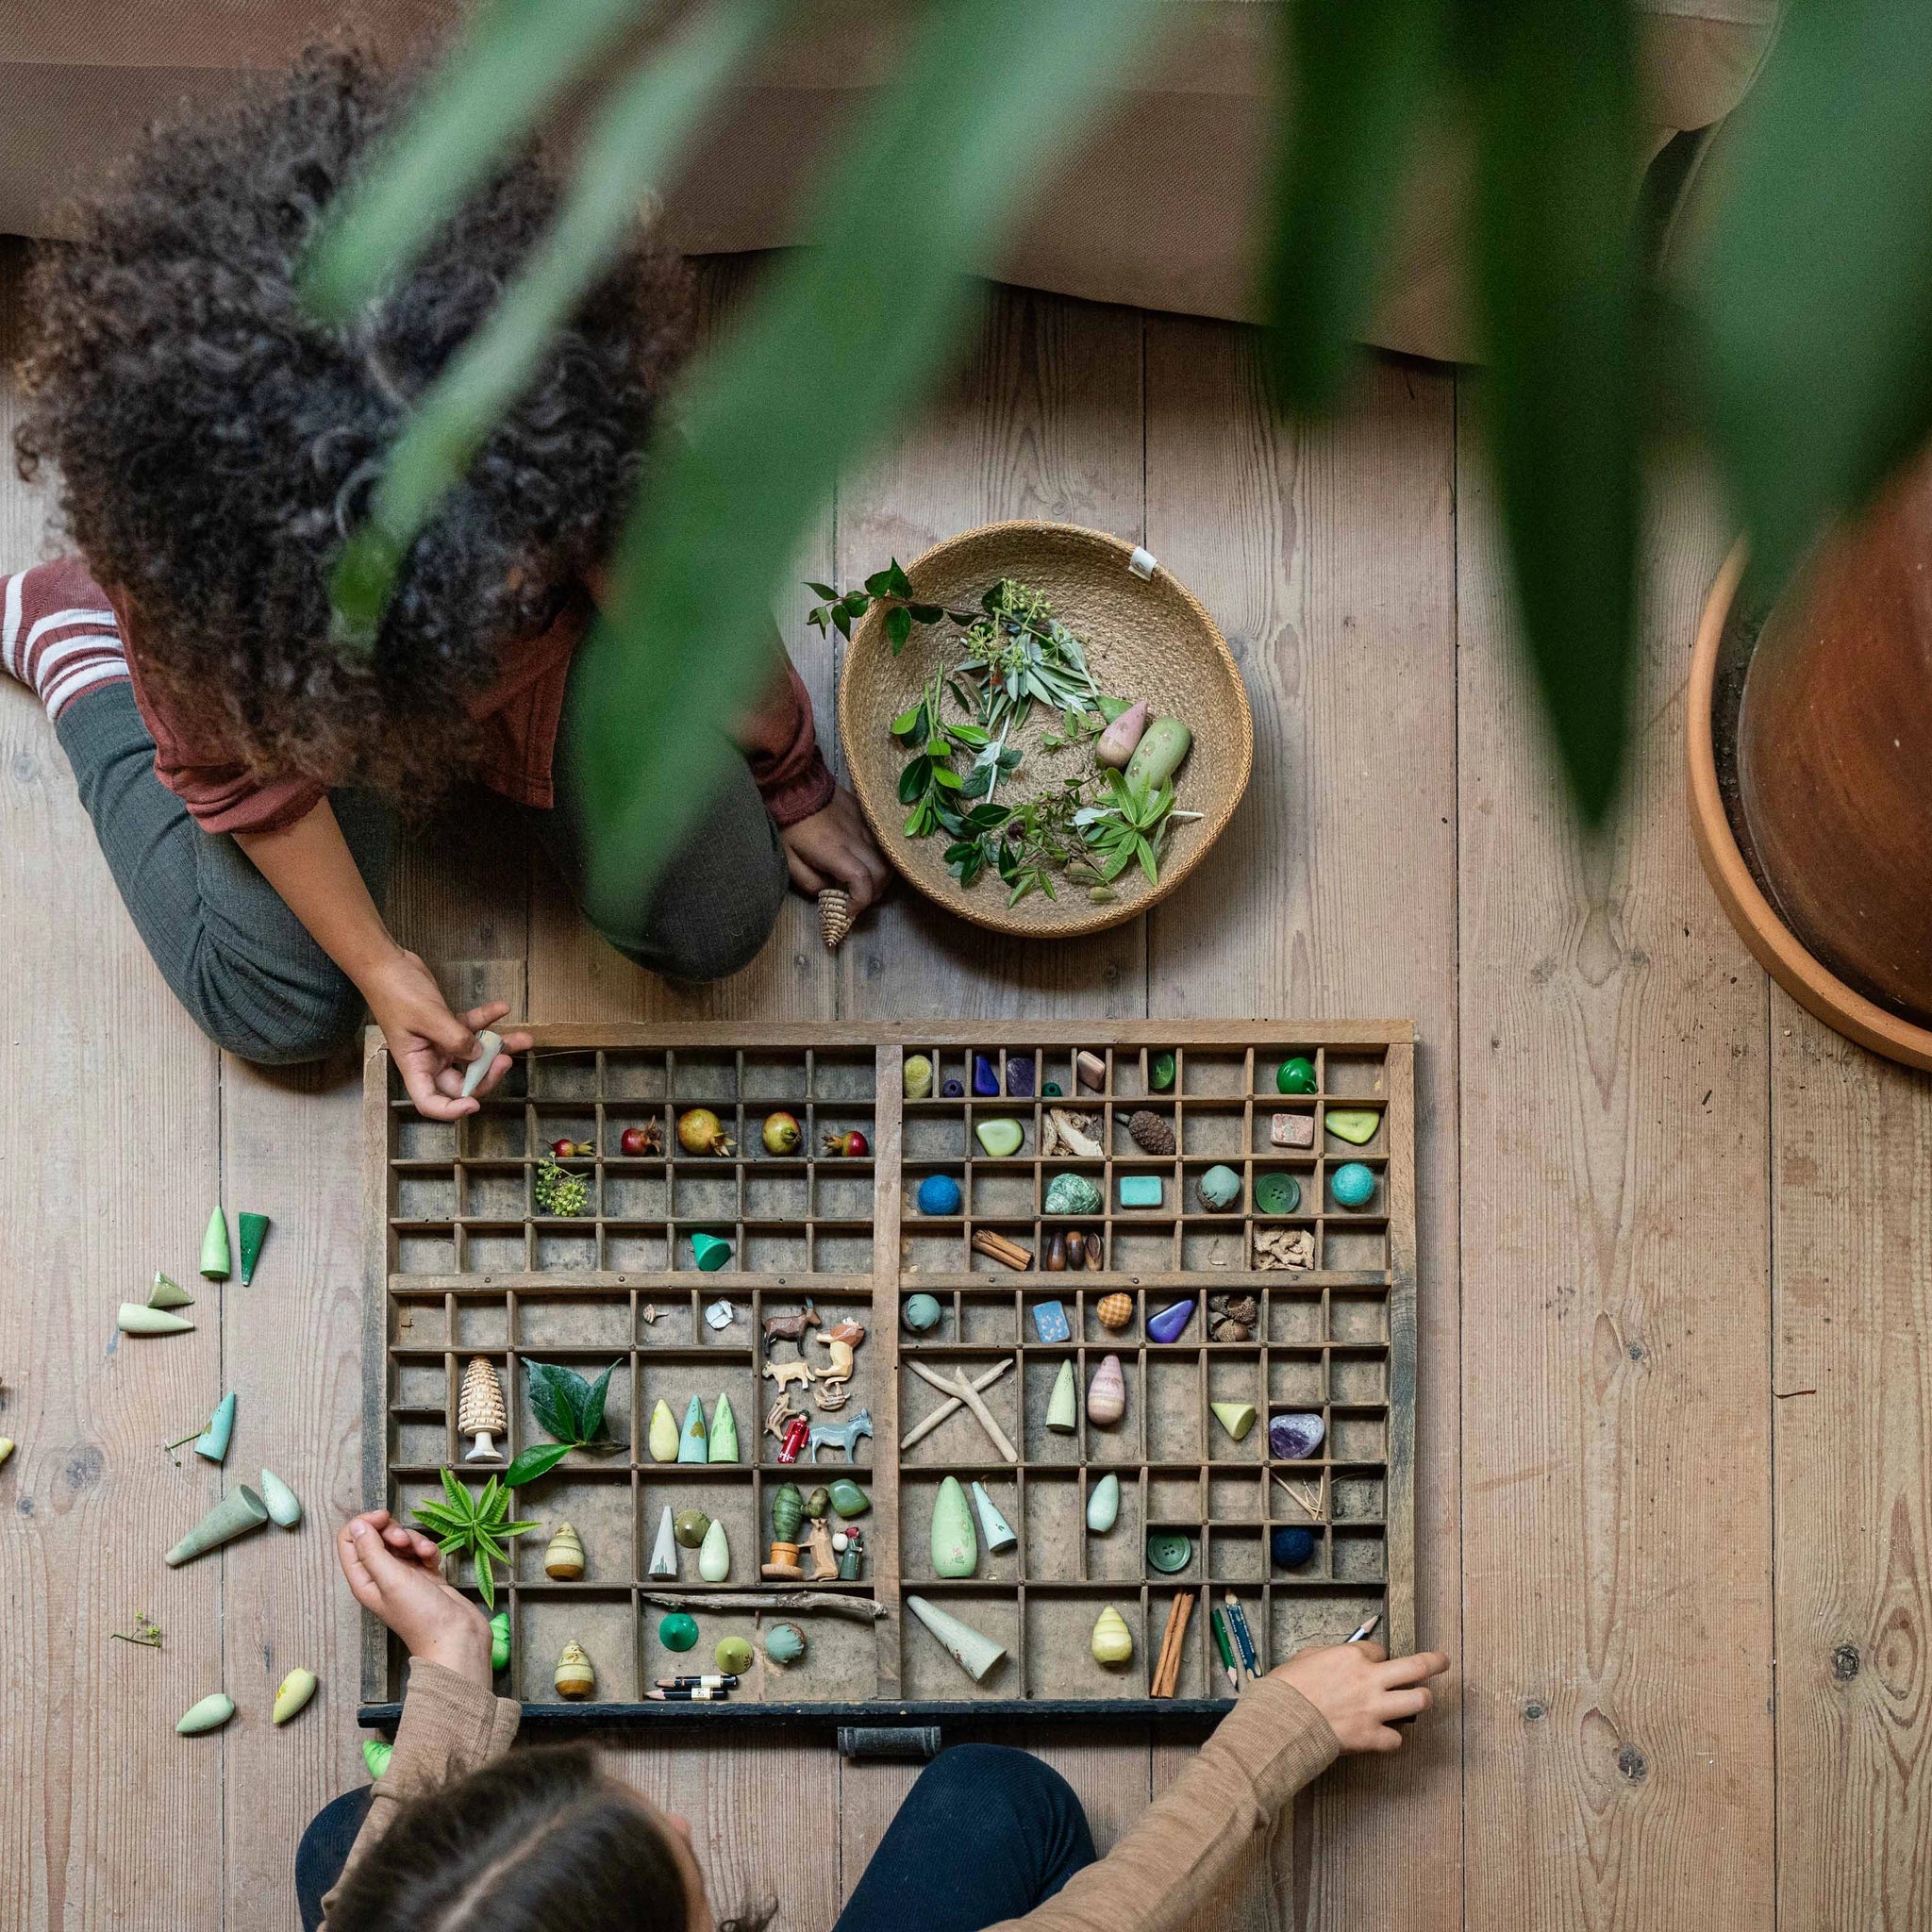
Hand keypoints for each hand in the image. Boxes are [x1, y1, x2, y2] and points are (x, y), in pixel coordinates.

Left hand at [336, 1510, 493, 1684]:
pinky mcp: (426, 1576)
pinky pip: (422, 1551)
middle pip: (377, 1537)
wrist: (456, 1636)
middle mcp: (380, 1576)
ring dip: (414, 1541)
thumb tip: (355, 1524)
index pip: (349, 1542)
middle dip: (393, 1532)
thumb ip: (371, 1550)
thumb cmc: (419, 1614)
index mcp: (364, 1580)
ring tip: (425, 1554)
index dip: (363, 1524)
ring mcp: (404, 1576)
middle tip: (403, 1541)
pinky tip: (435, 1559)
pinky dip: (428, 1550)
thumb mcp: (391, 1579)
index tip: (383, 1518)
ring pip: (402, 1542)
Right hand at [362, 950, 531, 1120]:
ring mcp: (439, 1042)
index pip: (430, 1102)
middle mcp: (428, 1058)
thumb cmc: (395, 992)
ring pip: (473, 1053)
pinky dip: (487, 1019)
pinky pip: (472, 1027)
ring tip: (523, 1038)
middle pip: (462, 1081)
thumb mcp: (428, 1017)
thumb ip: (455, 1038)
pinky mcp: (447, 1024)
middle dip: (486, 1073)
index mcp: (415, 1065)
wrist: (387, 963)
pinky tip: (502, 1008)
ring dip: (498, 1046)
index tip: (474, 1104)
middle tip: (505, 1059)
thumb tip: (479, 1055)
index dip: (452, 1110)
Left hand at [779, 785, 890, 917]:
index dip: (860, 901)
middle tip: (857, 897)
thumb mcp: (789, 859)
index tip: (849, 910)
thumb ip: (810, 882)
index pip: (862, 881)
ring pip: (886, 857)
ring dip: (879, 875)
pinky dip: (878, 856)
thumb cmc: (789, 825)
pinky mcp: (865, 815)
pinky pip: (880, 841)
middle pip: (881, 873)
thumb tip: (829, 892)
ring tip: (863, 881)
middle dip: (874, 892)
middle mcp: (855, 839)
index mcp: (835, 852)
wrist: (795, 785)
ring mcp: (864, 825)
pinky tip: (864, 859)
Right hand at [1275, 1643, 1450, 1752]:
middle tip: (1442, 1661)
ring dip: (1422, 1699)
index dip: (1378, 1657)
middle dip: (1434, 1662)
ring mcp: (1374, 1709)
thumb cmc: (1288, 1689)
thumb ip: (1328, 1655)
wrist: (1282, 1721)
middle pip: (1416, 1667)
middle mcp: (1370, 1680)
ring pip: (1418, 1701)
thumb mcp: (1305, 1657)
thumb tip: (1336, 1658)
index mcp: (1352, 1657)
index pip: (1380, 1651)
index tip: (1374, 1663)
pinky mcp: (1371, 1737)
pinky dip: (1391, 1738)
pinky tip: (1384, 1736)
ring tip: (1423, 1699)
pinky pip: (1396, 1739)